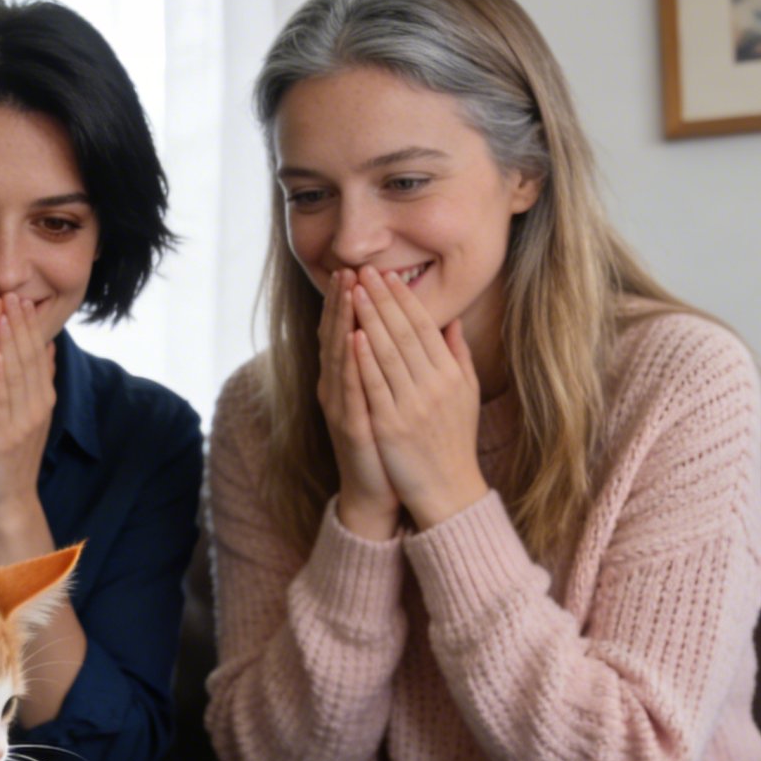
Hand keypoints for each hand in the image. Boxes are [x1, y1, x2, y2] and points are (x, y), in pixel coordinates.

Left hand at [0, 296, 54, 531]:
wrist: (4, 500)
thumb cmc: (5, 454)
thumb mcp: (23, 413)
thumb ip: (33, 380)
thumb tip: (44, 346)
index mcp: (38, 397)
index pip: (33, 352)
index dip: (25, 324)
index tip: (15, 296)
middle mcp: (36, 406)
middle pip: (27, 356)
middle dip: (18, 323)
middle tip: (10, 292)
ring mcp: (22, 422)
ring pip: (17, 373)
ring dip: (9, 340)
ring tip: (2, 311)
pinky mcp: (6, 438)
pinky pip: (1, 402)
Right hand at [316, 268, 399, 539]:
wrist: (377, 491)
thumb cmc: (388, 444)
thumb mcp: (393, 398)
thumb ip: (398, 365)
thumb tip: (423, 331)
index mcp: (350, 380)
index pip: (349, 331)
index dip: (351, 301)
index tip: (360, 270)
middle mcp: (338, 389)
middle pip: (337, 336)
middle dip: (343, 302)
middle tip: (348, 269)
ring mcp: (340, 407)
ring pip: (338, 357)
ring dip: (342, 322)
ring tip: (348, 291)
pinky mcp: (349, 425)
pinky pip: (349, 389)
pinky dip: (350, 363)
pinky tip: (354, 339)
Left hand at [349, 266, 488, 530]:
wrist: (447, 490)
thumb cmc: (453, 440)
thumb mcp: (465, 395)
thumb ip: (457, 356)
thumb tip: (450, 321)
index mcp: (450, 375)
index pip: (424, 327)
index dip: (405, 299)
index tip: (388, 274)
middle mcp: (434, 385)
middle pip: (405, 333)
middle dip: (383, 299)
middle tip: (366, 270)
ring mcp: (413, 406)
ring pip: (388, 353)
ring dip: (370, 319)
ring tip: (355, 290)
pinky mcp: (392, 426)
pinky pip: (376, 387)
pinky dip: (365, 360)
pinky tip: (353, 336)